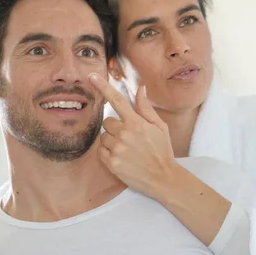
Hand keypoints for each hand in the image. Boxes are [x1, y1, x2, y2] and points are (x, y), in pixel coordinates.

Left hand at [88, 73, 177, 198]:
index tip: (91, 76)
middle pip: (107, 122)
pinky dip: (108, 153)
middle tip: (128, 137)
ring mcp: (118, 149)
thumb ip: (146, 108)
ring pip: (103, 137)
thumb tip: (140, 88)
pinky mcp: (112, 163)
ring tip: (127, 149)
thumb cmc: (162, 151)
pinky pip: (101, 151)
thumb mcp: (160, 127)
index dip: (103, 86)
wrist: (164, 178)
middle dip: (115, 127)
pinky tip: (121, 157)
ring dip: (111, 141)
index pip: (117, 100)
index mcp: (137, 123)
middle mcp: (125, 135)